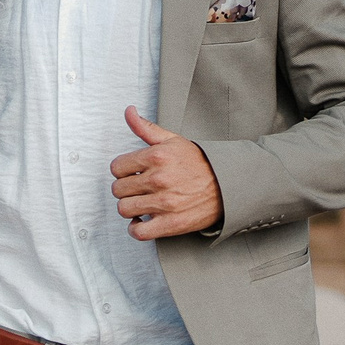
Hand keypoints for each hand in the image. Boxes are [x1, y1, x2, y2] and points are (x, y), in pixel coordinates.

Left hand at [110, 107, 222, 238]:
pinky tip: (143, 220)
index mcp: (156, 157)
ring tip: (141, 203)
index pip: (116, 167)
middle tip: (137, 188)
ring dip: (130, 207)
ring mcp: (164, 203)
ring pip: (124, 209)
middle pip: (117, 189)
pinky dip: (136, 229)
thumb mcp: (173, 140)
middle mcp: (158, 180)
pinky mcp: (170, 224)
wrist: (228, 184)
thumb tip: (128, 111)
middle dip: (125, 189)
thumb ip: (145, 127)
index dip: (122, 171)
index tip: (132, 174)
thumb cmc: (200, 163)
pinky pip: (139, 232)